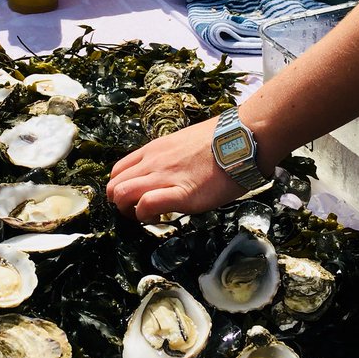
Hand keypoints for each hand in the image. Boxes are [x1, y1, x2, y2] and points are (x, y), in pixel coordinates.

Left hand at [107, 117, 242, 222]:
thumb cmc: (221, 142)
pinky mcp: (182, 193)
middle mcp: (153, 161)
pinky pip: (147, 204)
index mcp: (154, 150)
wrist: (243, 139)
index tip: (132, 198)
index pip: (118, 171)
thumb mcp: (183, 143)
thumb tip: (166, 170)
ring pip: (123, 194)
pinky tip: (157, 218)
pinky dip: (145, 216)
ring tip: (145, 217)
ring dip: (127, 211)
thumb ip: (168, 157)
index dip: (120, 188)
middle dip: (119, 204)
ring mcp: (165, 176)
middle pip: (115, 185)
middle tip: (135, 212)